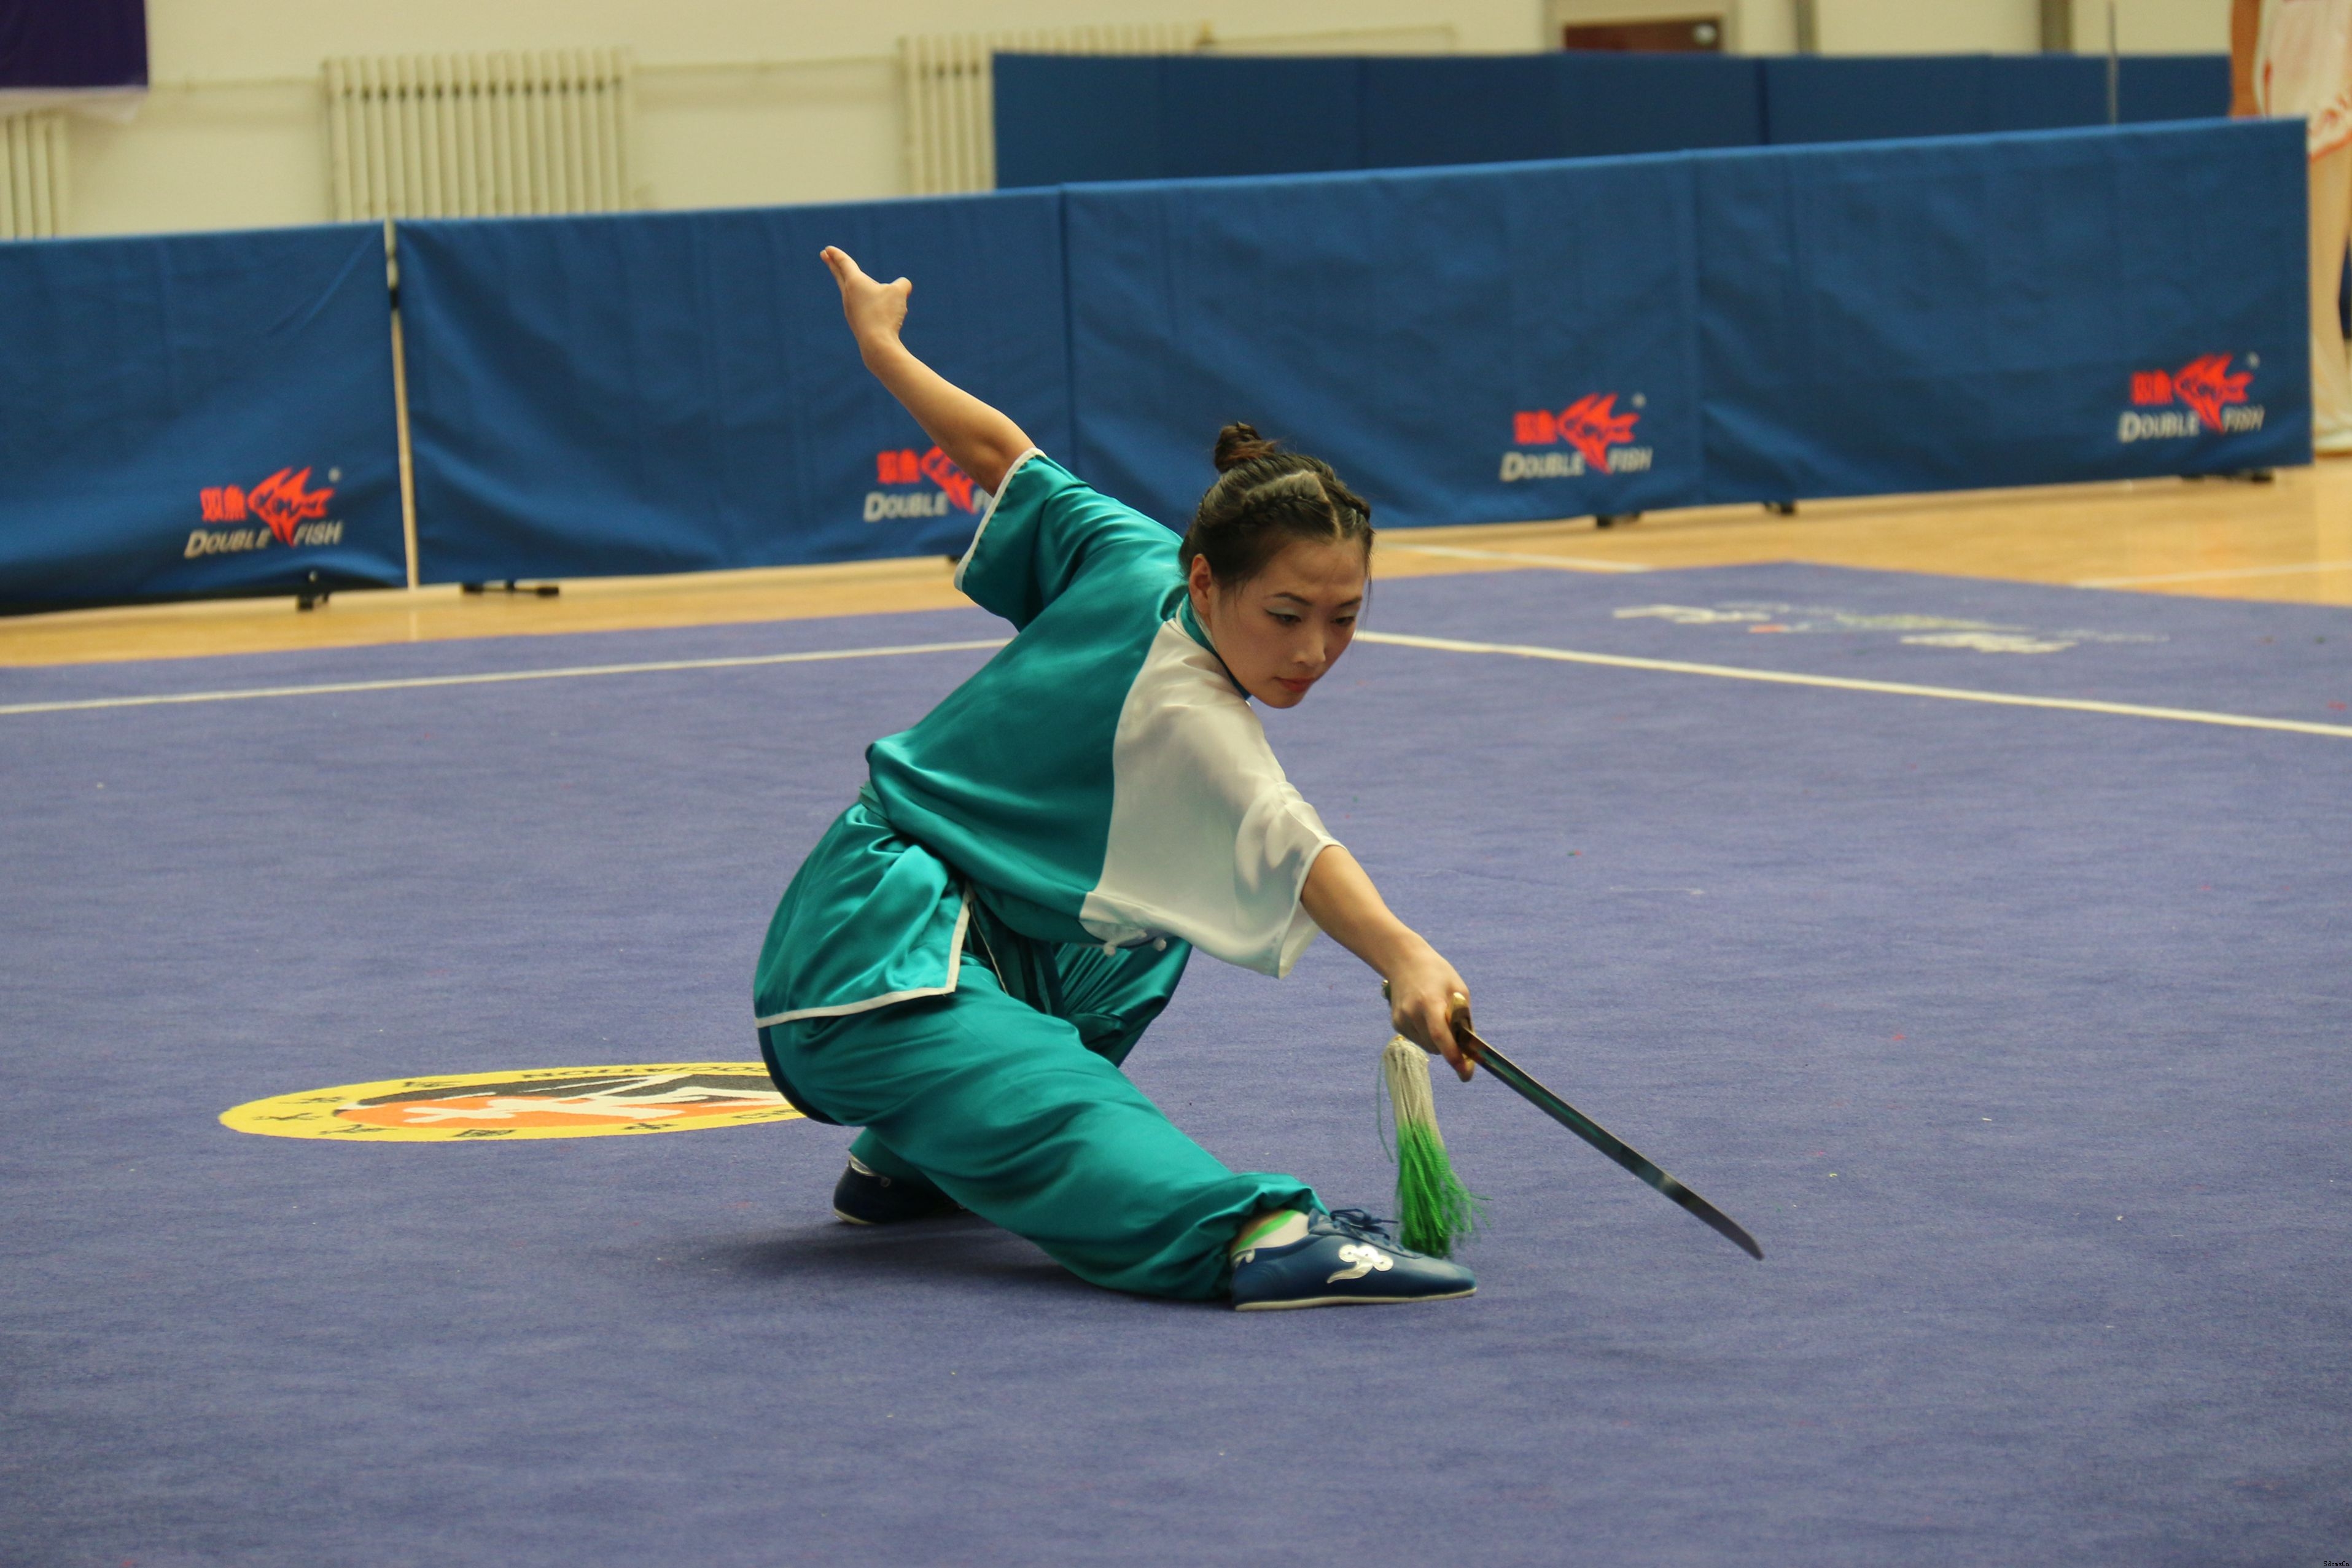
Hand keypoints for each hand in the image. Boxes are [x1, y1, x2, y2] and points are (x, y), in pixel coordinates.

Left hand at [820, 246, 910, 358]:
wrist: (877, 345)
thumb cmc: (885, 314)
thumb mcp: (899, 293)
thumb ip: (903, 284)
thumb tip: (904, 286)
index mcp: (855, 282)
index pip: (845, 263)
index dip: (838, 254)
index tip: (828, 249)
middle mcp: (849, 295)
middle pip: (839, 275)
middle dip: (832, 264)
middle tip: (824, 255)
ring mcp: (850, 310)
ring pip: (853, 294)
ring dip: (858, 288)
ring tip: (874, 296)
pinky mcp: (856, 324)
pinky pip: (863, 309)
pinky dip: (867, 304)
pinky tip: (879, 313)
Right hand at [1383, 954, 1474, 1082]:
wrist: (1404, 961)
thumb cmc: (1437, 974)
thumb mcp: (1458, 989)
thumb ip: (1462, 1018)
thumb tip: (1466, 1047)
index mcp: (1430, 1002)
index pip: (1441, 1036)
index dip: (1454, 1057)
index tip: (1466, 1074)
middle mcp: (1412, 1013)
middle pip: (1437, 1046)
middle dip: (1451, 1047)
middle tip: (1459, 1035)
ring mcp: (1401, 1019)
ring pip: (1428, 1046)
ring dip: (1439, 1041)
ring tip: (1439, 1017)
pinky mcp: (1396, 1023)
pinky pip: (1418, 1039)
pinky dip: (1427, 1035)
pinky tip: (1426, 1016)